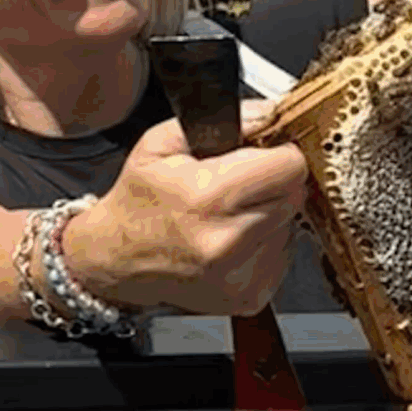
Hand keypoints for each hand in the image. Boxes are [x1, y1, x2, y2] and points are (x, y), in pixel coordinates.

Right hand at [72, 117, 308, 316]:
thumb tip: (270, 114)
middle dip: (274, 182)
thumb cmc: (138, 202)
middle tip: (240, 183)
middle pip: (295, 194)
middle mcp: (229, 242)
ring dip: (270, 214)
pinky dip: (264, 242)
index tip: (265, 152)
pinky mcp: (250, 297)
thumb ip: (224, 121)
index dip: (280, 152)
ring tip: (229, 214)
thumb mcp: (162, 143)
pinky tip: (232, 239)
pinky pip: (282, 255)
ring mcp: (241, 276)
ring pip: (291, 225)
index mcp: (209, 198)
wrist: (116, 259)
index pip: (290, 165)